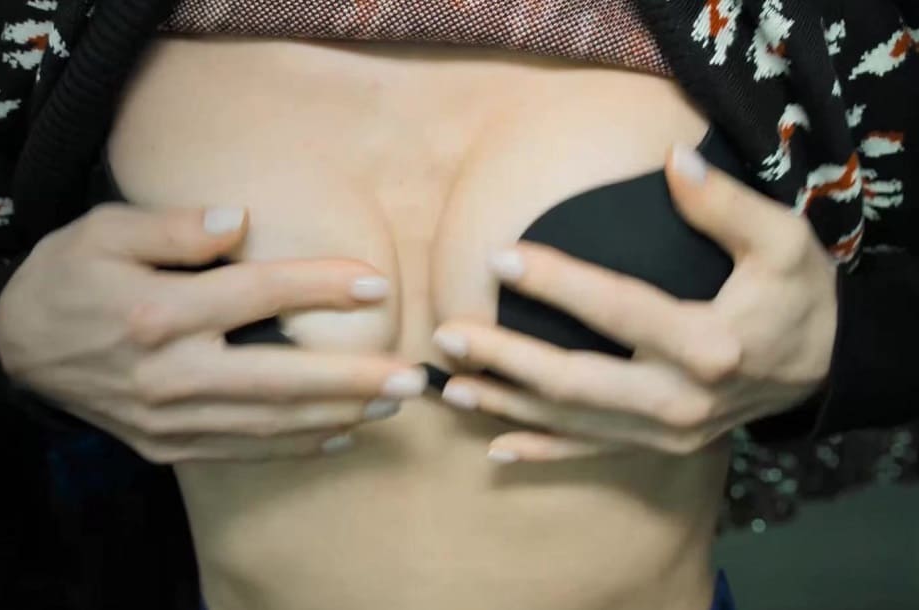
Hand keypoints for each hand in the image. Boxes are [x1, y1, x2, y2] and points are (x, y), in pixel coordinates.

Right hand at [0, 204, 423, 462]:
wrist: (17, 348)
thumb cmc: (68, 277)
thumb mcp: (104, 232)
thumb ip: (172, 228)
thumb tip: (238, 221)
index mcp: (156, 314)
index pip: (255, 295)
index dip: (318, 287)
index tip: (374, 281)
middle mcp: (168, 374)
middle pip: (277, 379)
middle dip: (351, 380)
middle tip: (411, 379)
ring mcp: (168, 419)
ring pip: (268, 424)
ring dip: (336, 416)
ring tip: (390, 405)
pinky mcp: (166, 446)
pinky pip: (241, 450)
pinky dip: (294, 447)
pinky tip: (339, 435)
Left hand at [432, 145, 838, 460]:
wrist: (827, 366)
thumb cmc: (799, 297)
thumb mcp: (783, 241)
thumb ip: (725, 205)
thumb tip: (675, 161)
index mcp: (710, 342)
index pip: (618, 309)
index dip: (556, 283)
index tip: (500, 257)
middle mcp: (681, 398)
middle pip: (577, 381)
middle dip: (507, 359)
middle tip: (448, 335)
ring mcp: (667, 433)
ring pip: (573, 422)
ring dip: (508, 405)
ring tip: (449, 385)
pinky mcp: (660, 447)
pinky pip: (591, 453)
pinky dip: (543, 451)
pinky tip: (495, 446)